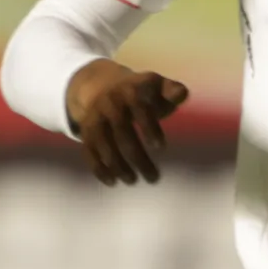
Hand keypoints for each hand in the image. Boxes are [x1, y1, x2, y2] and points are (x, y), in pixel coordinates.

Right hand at [64, 58, 190, 185]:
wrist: (100, 86)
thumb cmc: (139, 92)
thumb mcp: (156, 86)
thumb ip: (172, 91)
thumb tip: (181, 94)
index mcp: (131, 91)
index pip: (140, 109)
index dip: (149, 128)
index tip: (161, 148)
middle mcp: (110, 104)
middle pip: (122, 132)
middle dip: (137, 157)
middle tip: (153, 178)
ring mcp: (96, 118)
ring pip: (104, 144)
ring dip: (118, 166)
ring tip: (133, 181)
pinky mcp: (86, 131)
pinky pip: (89, 151)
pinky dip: (99, 168)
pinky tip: (112, 182)